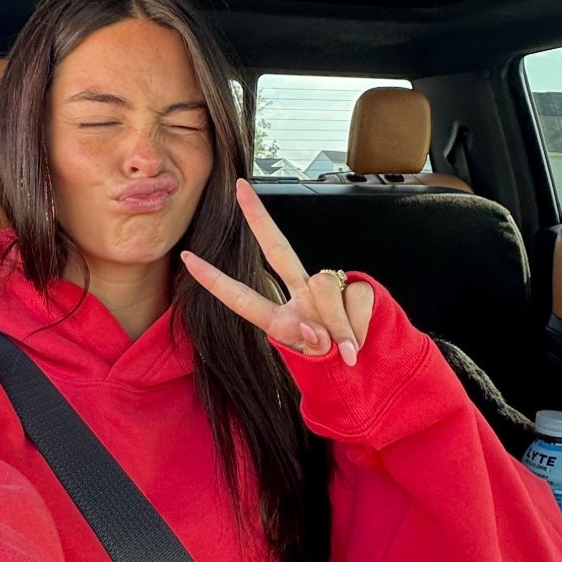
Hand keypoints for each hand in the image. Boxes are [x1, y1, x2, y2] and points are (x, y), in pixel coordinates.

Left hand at [181, 179, 374, 363]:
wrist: (376, 375)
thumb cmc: (338, 374)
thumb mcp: (317, 368)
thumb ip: (314, 348)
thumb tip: (316, 327)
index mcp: (280, 321)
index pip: (240, 297)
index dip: (214, 280)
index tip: (186, 257)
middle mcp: (301, 298)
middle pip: (278, 251)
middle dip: (259, 219)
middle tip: (240, 187)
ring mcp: (330, 291)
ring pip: (324, 286)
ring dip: (339, 325)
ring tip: (348, 353)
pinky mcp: (358, 288)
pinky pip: (355, 298)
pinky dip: (358, 325)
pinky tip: (361, 341)